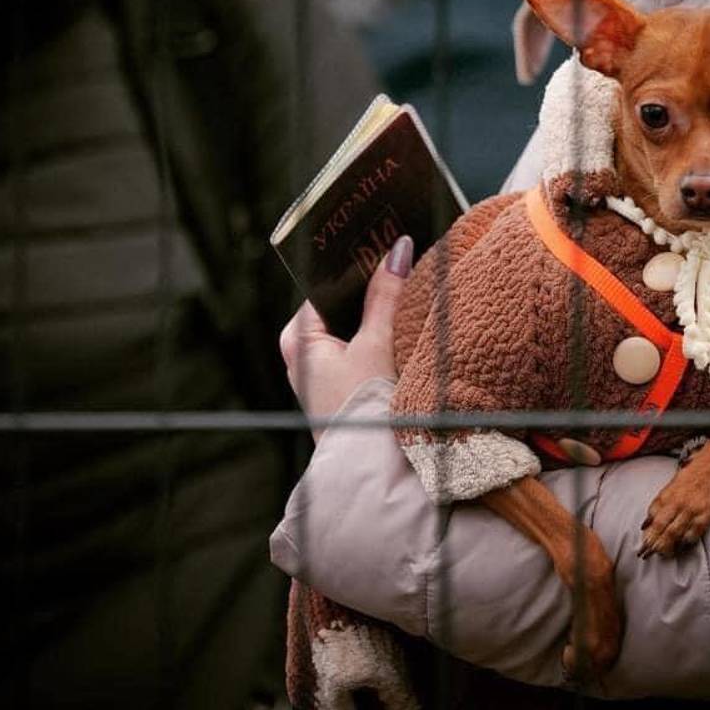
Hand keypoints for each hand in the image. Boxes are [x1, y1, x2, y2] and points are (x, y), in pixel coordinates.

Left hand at [279, 235, 412, 433]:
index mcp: (298, 340)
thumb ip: (387, 296)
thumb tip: (398, 250)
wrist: (373, 471)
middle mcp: (305, 356)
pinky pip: (364, 347)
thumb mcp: (376, 346)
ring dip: (381, 310)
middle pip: (341, 305)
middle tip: (402, 254)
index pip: (326, 285)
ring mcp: (325, 374)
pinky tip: (408, 322)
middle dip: (371, 285)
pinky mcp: (346, 388)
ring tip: (410, 283)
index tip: (381, 238)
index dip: (354, 263)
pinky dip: (383, 334)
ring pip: (354, 326)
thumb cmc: (363, 411)